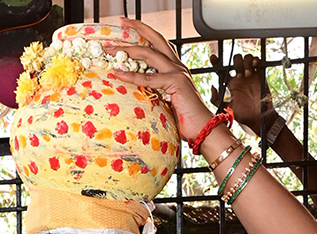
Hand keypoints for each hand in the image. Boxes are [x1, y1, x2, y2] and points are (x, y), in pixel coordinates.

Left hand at [102, 17, 212, 141]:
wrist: (204, 128)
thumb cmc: (187, 119)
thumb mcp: (168, 101)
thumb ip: (157, 92)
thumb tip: (139, 93)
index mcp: (176, 68)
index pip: (159, 44)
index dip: (145, 33)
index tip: (129, 27)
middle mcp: (177, 66)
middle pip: (156, 38)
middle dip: (138, 27)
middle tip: (122, 21)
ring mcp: (177, 72)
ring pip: (149, 53)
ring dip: (128, 50)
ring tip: (111, 50)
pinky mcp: (176, 83)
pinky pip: (148, 78)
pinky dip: (132, 76)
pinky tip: (119, 74)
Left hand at [211, 53, 274, 135]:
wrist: (258, 118)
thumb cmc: (242, 115)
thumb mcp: (226, 109)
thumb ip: (216, 100)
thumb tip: (212, 86)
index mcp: (230, 84)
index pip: (222, 69)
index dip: (216, 62)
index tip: (213, 58)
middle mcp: (239, 78)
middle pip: (235, 60)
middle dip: (236, 64)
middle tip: (238, 75)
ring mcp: (250, 75)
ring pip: (246, 58)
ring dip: (245, 63)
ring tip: (247, 74)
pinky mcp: (259, 75)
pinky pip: (258, 61)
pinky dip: (255, 59)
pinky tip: (254, 65)